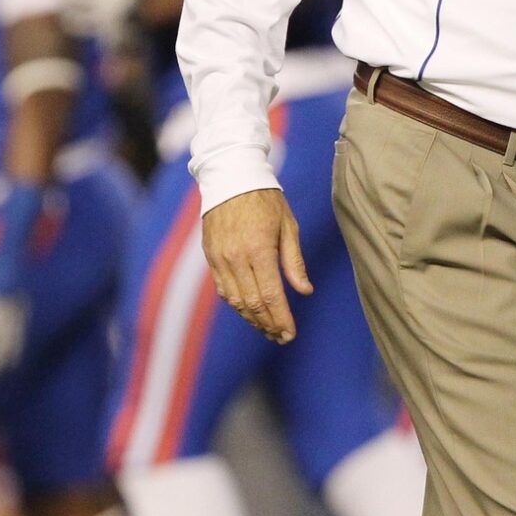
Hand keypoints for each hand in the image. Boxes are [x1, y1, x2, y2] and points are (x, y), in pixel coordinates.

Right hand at [202, 188, 310, 343]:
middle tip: (281, 337)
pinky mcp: (211, 257)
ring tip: (267, 329)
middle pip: (252, 304)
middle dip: (268, 324)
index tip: (290, 334)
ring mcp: (220, 259)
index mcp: (258, 250)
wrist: (231, 178)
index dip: (281, 319)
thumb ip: (294, 261)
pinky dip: (237, 304)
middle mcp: (236, 258)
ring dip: (252, 319)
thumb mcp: (288, 225)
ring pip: (236, 301)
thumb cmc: (266, 200)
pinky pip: (224, 289)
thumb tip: (304, 291)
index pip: (271, 296)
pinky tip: (249, 311)